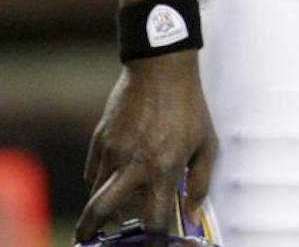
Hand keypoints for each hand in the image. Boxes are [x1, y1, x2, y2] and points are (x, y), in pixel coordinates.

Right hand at [76, 53, 216, 242]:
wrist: (162, 69)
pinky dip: (99, 181)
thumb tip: (191, 212)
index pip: (151, 218)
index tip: (152, 236)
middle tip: (92, 240)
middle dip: (92, 232)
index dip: (152, 233)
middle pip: (101, 211)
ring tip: (108, 211)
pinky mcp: (100, 139)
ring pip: (94, 193)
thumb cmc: (188, 106)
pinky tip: (112, 178)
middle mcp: (133, 165)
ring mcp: (112, 152)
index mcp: (163, 168)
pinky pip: (92, 171)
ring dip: (99, 207)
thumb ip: (199, 181)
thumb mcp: (207, 142)